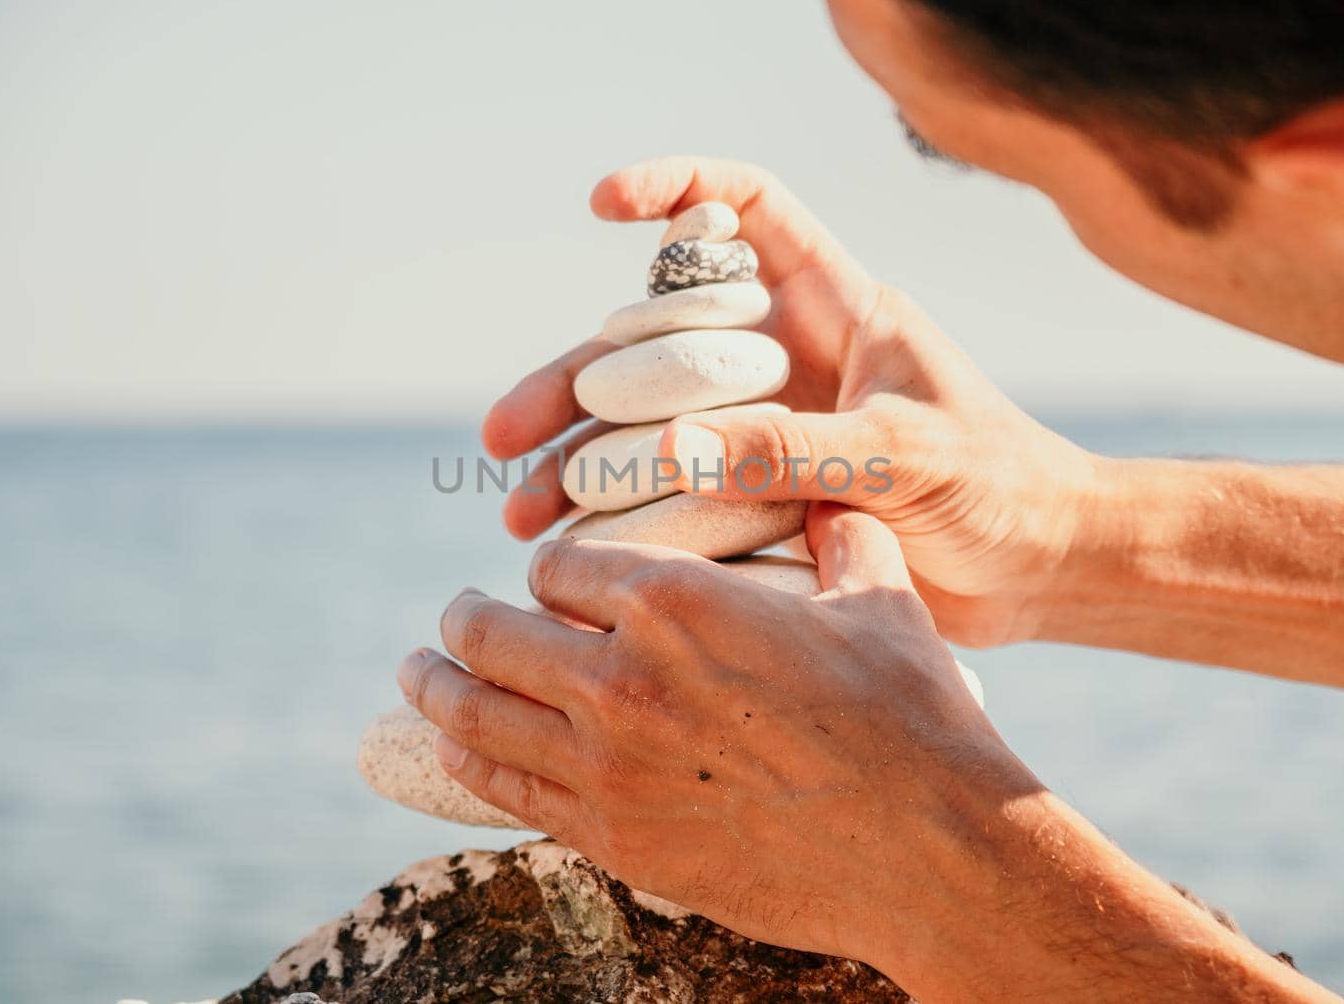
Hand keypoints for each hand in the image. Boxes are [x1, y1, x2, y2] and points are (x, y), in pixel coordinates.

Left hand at [402, 506, 1024, 969]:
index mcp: (674, 599)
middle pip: (491, 631)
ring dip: (434, 685)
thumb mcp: (877, 596)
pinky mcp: (614, 838)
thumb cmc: (910, 715)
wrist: (928, 850)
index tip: (554, 579)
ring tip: (415, 672)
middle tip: (452, 615)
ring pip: (474, 711)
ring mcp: (606, 765)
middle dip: (464, 617)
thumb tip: (830, 494)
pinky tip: (454, 745)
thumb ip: (835, 533)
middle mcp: (619, 675)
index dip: (551, 567)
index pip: (558, 564)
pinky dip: (466, 759)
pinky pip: (505, 788)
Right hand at [484, 156, 1098, 645]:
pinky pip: (675, 497)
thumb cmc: (1003, 489)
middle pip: (657, 342)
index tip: (602, 204)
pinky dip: (621, 522)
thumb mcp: (904, 456)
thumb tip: (668, 451)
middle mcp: (787, 359)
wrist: (1041, 575)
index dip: (676, 188)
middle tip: (506, 434)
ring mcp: (770, 430)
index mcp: (833, 306)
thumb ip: (796, 449)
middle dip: (573, 382)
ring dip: (578, 465)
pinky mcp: (764, 498)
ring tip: (520, 514)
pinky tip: (568, 555)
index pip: (748, 209)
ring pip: (649, 428)